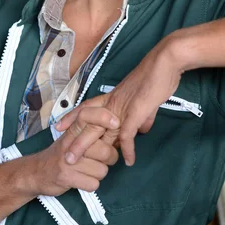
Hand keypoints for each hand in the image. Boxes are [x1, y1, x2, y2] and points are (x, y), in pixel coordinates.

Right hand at [31, 106, 119, 195]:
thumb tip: (119, 128)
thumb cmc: (62, 154)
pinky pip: (93, 184)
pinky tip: (82, 180)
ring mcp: (68, 160)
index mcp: (73, 130)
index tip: (116, 123)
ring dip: (99, 174)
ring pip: (102, 170)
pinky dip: (91, 185)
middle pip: (106, 151)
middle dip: (109, 159)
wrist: (36, 172)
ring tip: (88, 170)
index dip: (105, 117)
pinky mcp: (66, 177)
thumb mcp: (74, 138)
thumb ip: (93, 132)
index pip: (88, 115)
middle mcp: (71, 143)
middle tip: (101, 160)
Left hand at [57, 36, 182, 165]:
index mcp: (113, 97)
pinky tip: (128, 161)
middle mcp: (113, 103)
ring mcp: (123, 108)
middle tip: (63, 156)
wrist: (165, 61)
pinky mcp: (136, 112)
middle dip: (74, 140)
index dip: (72, 117)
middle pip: (87, 123)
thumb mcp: (146, 98)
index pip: (87, 108)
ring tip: (76, 162)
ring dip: (87, 148)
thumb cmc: (156, 75)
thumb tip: (142, 129)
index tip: (59, 126)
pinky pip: (127, 135)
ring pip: (99, 131)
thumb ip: (143, 115)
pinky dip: (128, 149)